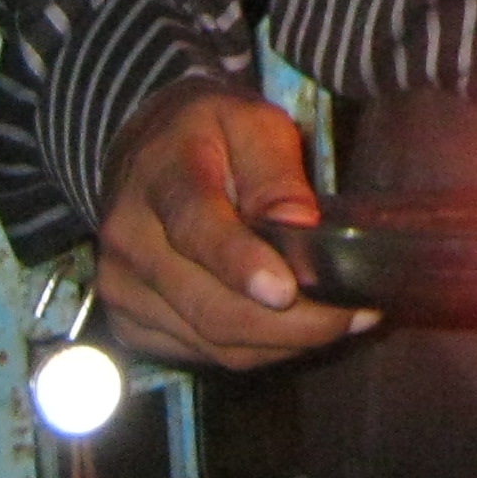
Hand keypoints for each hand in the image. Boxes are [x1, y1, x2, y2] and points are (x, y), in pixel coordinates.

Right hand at [93, 79, 374, 368]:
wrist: (147, 155)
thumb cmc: (212, 135)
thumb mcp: (253, 124)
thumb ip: (276, 174)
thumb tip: (299, 224)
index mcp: (161, 177)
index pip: (196, 228)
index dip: (240, 264)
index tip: (286, 291)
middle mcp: (130, 239)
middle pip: (208, 305)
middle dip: (289, 323)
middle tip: (354, 316)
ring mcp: (122, 287)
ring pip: (211, 340)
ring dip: (282, 343)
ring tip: (339, 323)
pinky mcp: (130, 322)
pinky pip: (202, 353)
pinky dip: (256, 350)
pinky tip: (294, 330)